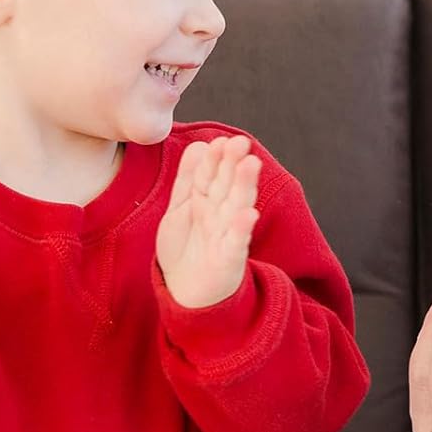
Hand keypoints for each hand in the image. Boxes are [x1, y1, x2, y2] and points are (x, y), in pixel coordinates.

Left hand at [156, 136, 260, 308]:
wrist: (187, 292)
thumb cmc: (186, 248)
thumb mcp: (181, 209)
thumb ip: (189, 178)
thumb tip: (200, 144)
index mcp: (207, 201)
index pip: (211, 175)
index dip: (215, 158)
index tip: (221, 139)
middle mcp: (220, 214)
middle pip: (227, 185)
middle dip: (233, 164)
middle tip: (240, 142)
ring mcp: (227, 235)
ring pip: (236, 206)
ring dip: (244, 186)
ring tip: (250, 165)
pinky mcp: (230, 259)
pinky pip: (236, 242)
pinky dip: (241, 229)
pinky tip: (248, 214)